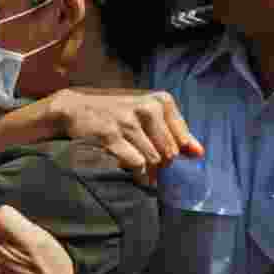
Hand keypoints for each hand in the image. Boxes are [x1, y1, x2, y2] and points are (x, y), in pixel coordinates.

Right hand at [50, 88, 202, 182]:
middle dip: (159, 164)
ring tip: (135, 165)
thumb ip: (175, 133)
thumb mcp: (148, 115)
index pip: (181, 142)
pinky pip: (136, 163)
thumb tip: (199, 153)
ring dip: (146, 170)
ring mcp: (128, 121)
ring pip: (153, 160)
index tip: (157, 152)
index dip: (171, 153)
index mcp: (160, 101)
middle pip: (169, 153)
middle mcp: (147, 108)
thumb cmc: (116, 113)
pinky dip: (133, 171)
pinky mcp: (111, 135)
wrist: (75, 109)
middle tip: (144, 161)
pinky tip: (125, 166)